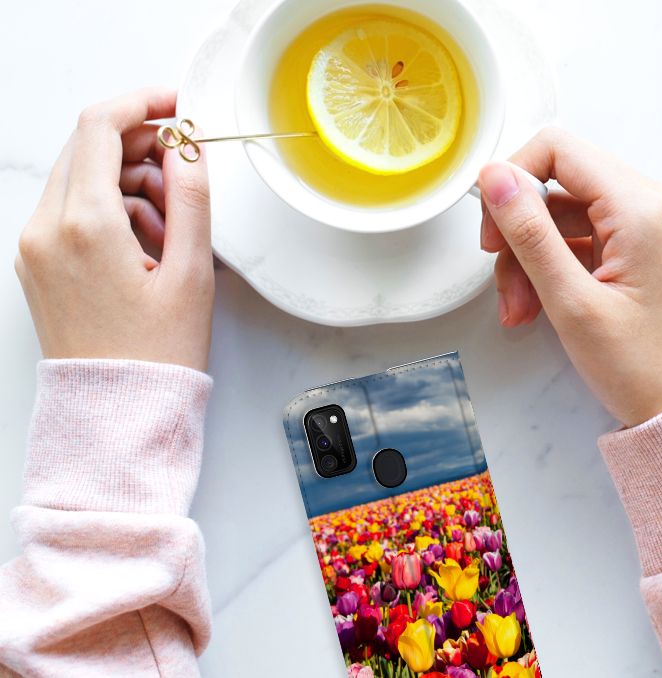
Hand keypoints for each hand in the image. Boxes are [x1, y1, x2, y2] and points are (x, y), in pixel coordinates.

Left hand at [15, 88, 213, 371]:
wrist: (117, 411)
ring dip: (129, 182)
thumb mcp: (191, 273)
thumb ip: (192, 198)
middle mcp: (47, 229)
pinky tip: (147, 244)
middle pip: (88, 147)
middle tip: (185, 174)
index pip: (101, 127)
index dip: (143, 103)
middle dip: (141, 147)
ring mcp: (35, 246)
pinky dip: (110, 210)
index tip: (176, 105)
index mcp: (85, 225)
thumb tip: (188, 147)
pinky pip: (72, 210)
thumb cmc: (156, 354)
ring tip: (173, 228)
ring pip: (81, 178)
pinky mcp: (37, 263)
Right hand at [478, 128, 661, 426]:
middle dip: (519, 231)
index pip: (558, 149)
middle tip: (503, 280)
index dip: (513, 179)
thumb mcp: (571, 301)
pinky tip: (537, 306)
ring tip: (520, 309)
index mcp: (641, 207)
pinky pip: (578, 237)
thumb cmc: (641, 366)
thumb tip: (494, 177)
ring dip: (530, 257)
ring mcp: (645, 224)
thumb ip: (530, 233)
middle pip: (557, 182)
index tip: (493, 228)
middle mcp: (649, 203)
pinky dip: (551, 267)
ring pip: (561, 214)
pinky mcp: (637, 245)